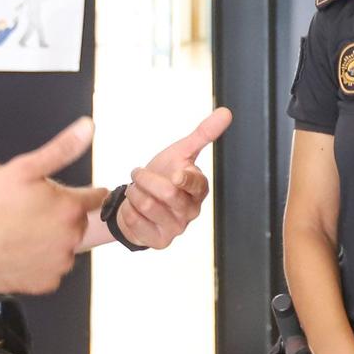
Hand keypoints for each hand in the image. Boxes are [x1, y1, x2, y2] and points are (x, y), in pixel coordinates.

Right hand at [0, 117, 110, 294]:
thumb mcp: (24, 168)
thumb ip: (61, 149)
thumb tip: (87, 128)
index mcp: (70, 208)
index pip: (95, 197)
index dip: (88, 192)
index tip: (89, 193)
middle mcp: (71, 238)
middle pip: (77, 222)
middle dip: (61, 215)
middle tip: (32, 211)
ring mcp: (59, 263)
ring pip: (64, 246)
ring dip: (51, 239)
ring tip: (22, 232)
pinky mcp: (46, 282)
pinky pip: (50, 268)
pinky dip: (39, 261)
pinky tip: (19, 251)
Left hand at [112, 108, 232, 248]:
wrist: (140, 201)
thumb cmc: (164, 175)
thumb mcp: (180, 152)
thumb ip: (203, 134)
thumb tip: (226, 111)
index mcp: (199, 189)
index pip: (196, 183)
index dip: (185, 178)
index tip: (176, 174)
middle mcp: (191, 211)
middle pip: (167, 192)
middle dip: (144, 178)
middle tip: (139, 174)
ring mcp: (176, 229)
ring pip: (147, 206)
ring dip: (133, 193)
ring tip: (136, 191)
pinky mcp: (159, 242)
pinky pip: (134, 222)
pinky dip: (127, 211)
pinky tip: (133, 209)